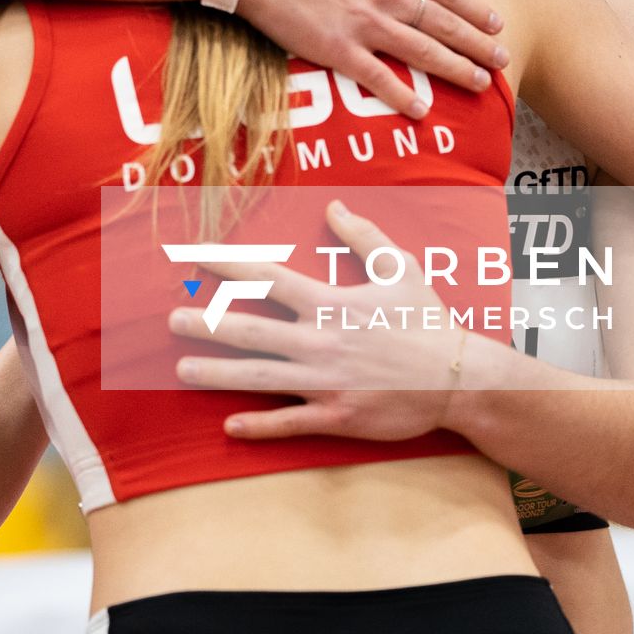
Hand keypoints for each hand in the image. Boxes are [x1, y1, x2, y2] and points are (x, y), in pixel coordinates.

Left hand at [170, 200, 467, 440]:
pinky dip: (259, 427)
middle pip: (250, 331)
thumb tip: (334, 206)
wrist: (461, 378)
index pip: (267, 279)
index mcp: (329, 304)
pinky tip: (230, 426)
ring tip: (182, 370)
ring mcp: (325, 383)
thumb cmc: (429, 321)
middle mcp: (319, 342)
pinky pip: (290, 424)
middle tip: (172, 320)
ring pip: (259, 378)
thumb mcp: (399, 269)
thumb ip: (363, 237)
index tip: (195, 257)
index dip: (228, 267)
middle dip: (207, 324)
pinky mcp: (337, 416)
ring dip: (217, 374)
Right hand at [238, 0, 505, 118]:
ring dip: (456, 69)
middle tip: (501, 61)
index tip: (495, 23)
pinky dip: (401, 95)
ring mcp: (364, 24)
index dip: (473, 9)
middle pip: (443, 23)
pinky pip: (378, 78)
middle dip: (477, 45)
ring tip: (480, 84)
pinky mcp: (339, 50)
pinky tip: (420, 109)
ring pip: (422, 51)